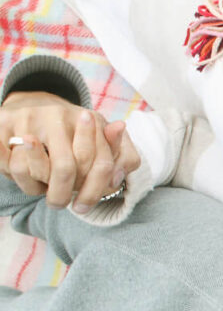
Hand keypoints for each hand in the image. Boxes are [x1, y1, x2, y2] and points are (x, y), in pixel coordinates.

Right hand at [0, 91, 137, 210]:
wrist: (33, 103)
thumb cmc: (75, 134)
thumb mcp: (103, 142)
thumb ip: (122, 157)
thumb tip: (117, 176)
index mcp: (92, 120)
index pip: (100, 164)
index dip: (93, 191)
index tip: (83, 207)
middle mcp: (60, 114)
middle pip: (65, 169)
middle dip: (62, 194)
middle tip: (59, 204)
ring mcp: (30, 116)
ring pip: (31, 168)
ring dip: (34, 187)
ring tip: (41, 189)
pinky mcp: (2, 120)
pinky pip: (5, 161)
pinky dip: (10, 173)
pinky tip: (18, 171)